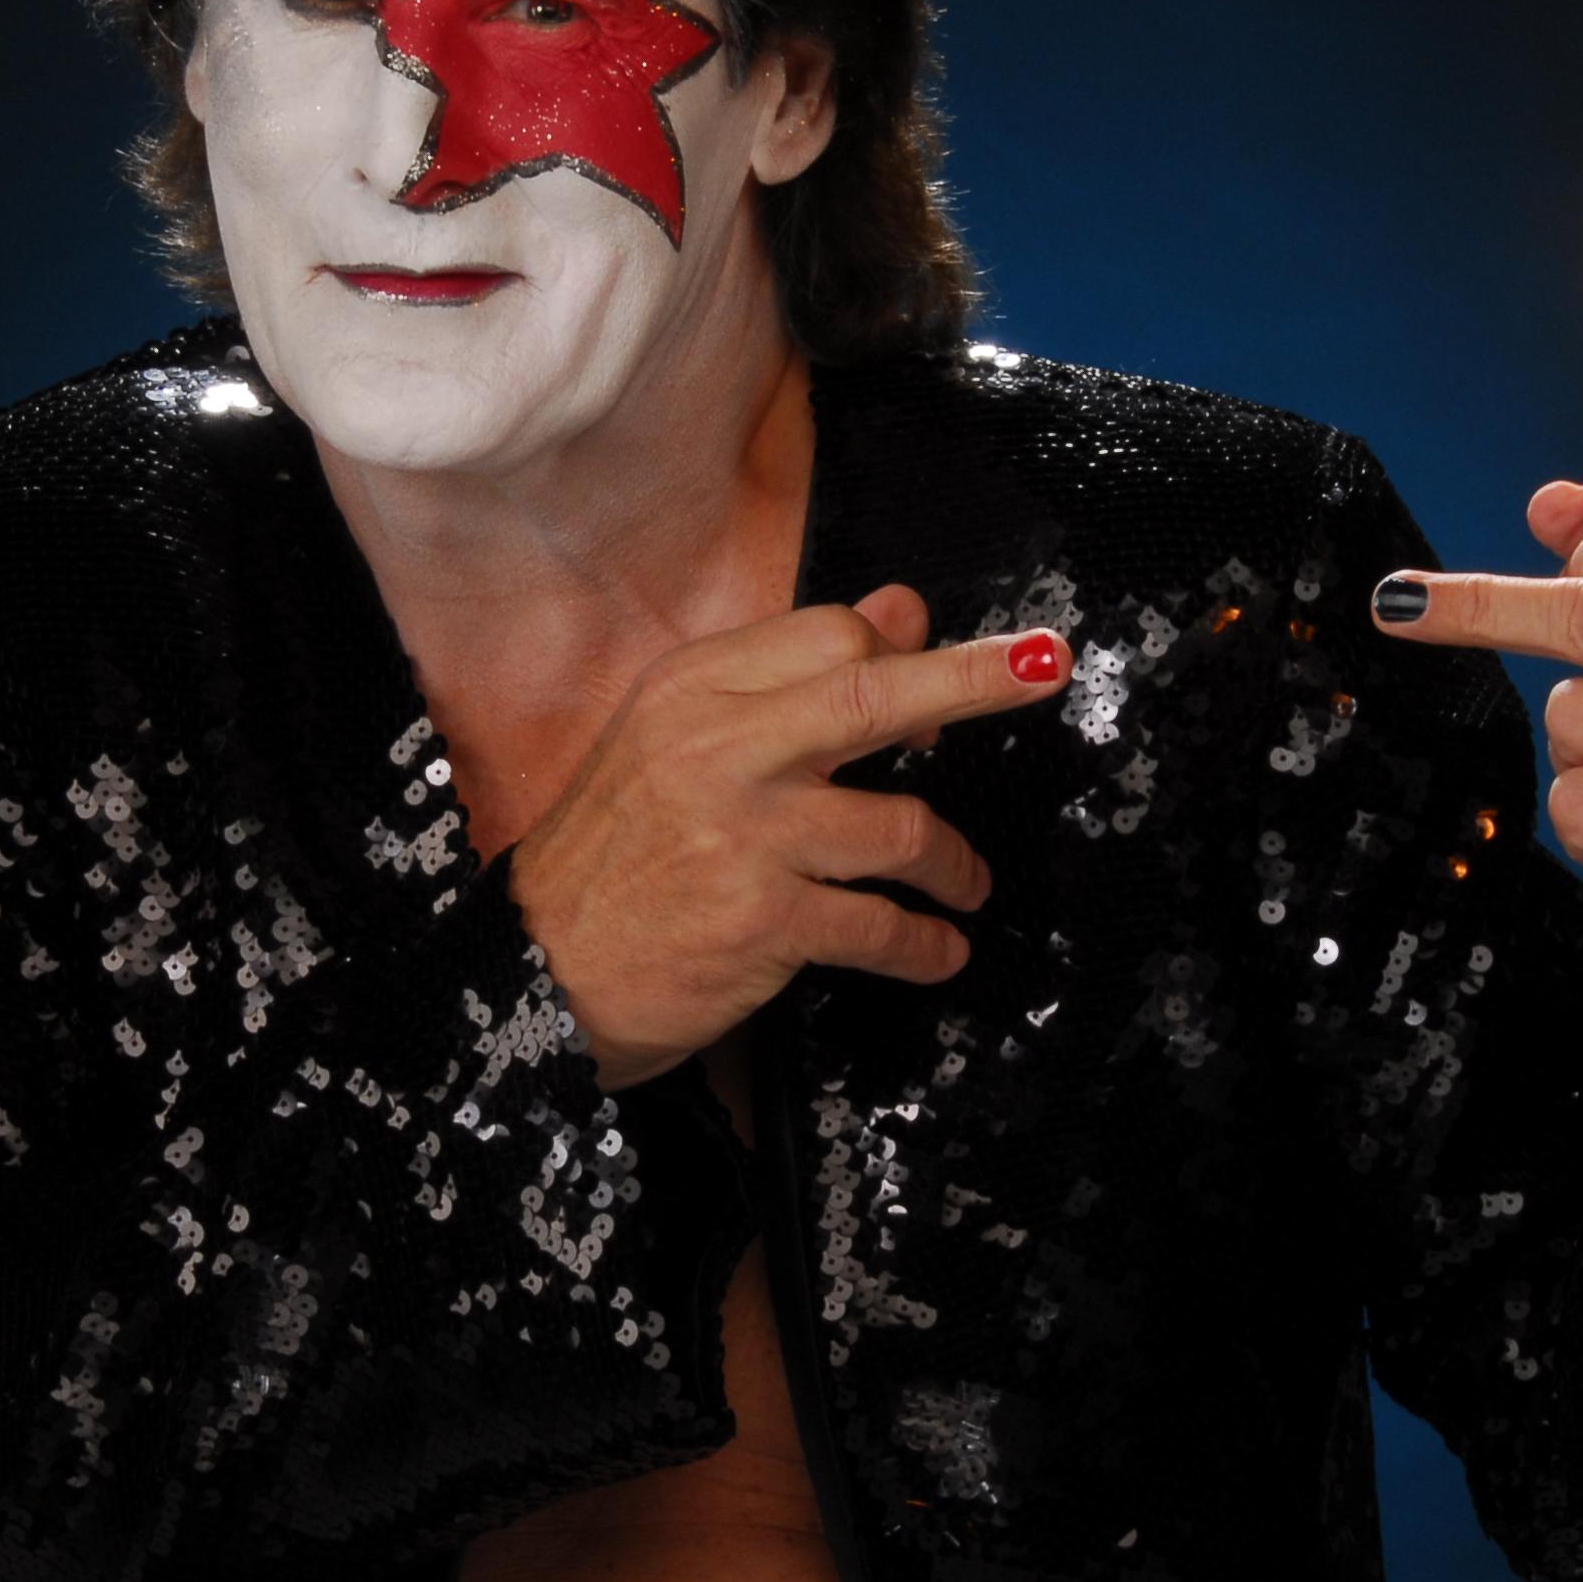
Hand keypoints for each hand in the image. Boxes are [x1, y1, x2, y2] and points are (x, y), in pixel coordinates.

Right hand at [508, 585, 1072, 1089]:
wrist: (535, 972)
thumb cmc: (613, 854)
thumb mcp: (675, 739)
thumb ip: (786, 676)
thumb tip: (904, 608)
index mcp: (692, 689)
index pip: (828, 637)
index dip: (903, 652)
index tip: (954, 675)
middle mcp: (719, 746)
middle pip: (875, 692)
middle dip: (976, 679)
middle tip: (1046, 670)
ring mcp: (745, 835)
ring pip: (899, 826)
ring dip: (954, 864)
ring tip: (967, 887)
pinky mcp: (764, 921)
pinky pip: (881, 926)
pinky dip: (926, 944)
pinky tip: (940, 953)